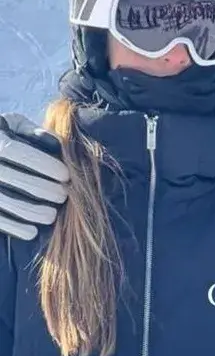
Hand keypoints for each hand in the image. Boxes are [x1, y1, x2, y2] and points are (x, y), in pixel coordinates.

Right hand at [0, 114, 69, 240]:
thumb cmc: (1, 134)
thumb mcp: (11, 124)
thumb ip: (31, 131)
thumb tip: (58, 143)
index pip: (21, 153)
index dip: (45, 165)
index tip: (66, 175)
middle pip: (16, 179)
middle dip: (43, 189)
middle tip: (62, 196)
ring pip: (5, 201)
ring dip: (31, 211)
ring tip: (51, 215)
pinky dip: (14, 227)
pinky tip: (32, 231)